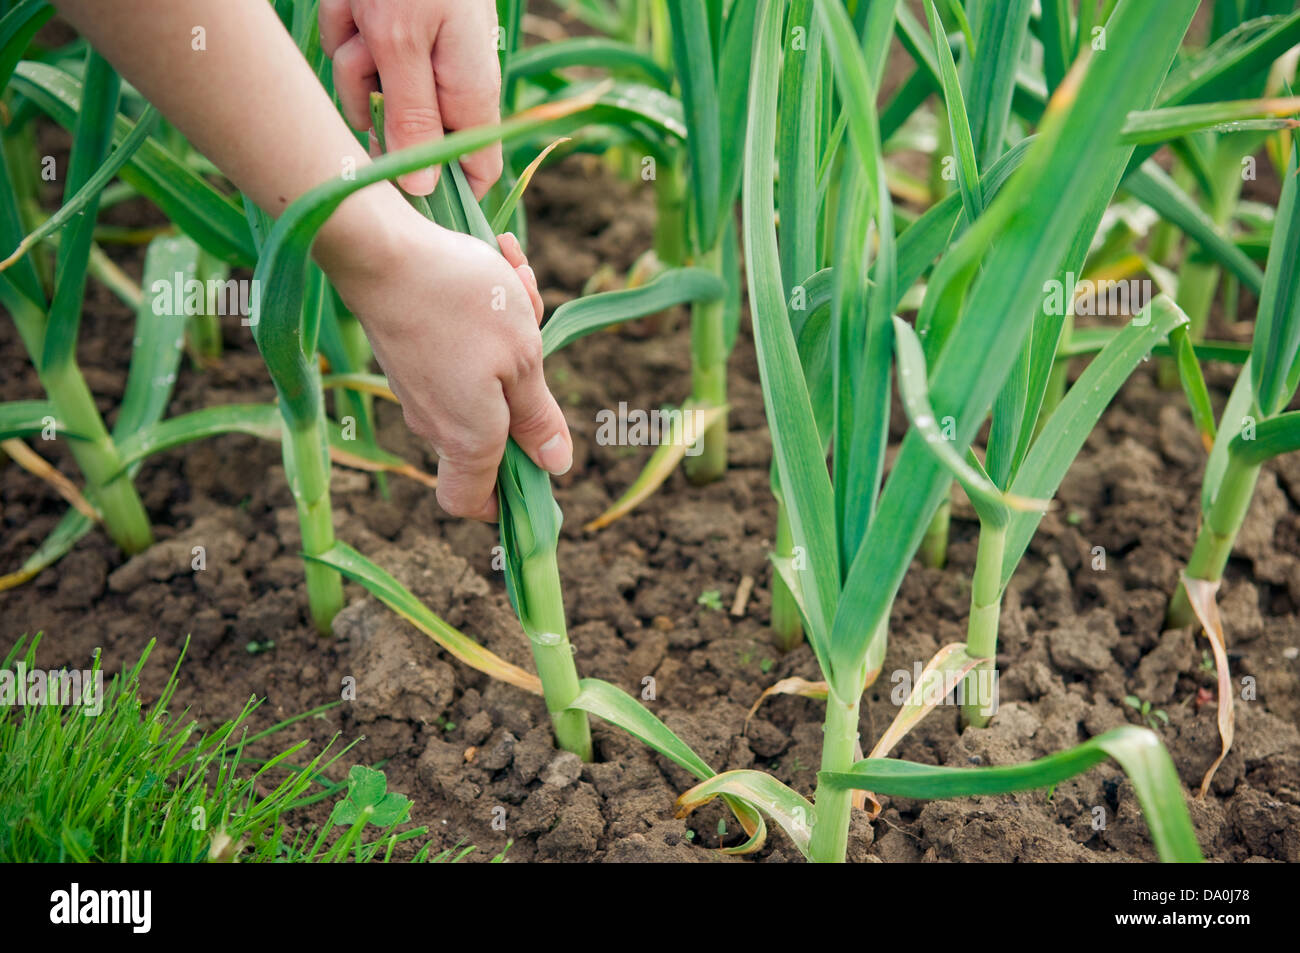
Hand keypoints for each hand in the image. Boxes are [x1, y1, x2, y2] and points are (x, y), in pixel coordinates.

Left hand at [320, 0, 503, 197]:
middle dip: (373, 104)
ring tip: (362, 13)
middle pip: (406, 133)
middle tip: (367, 57)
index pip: (478, 170)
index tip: (400, 198)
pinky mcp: (396, 33)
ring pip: (370, 90)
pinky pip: (357, 52)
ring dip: (352, 57)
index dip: (446, 193)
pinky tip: (355, 2)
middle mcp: (451, 82)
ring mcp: (423, 58)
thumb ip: (411, 117)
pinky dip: (346, 24)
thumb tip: (423, 189)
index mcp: (470, 93)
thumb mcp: (402, 42)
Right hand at [320, 202, 567, 521]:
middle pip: (490, 431)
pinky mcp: (407, 352)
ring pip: (482, 376)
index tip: (536, 472)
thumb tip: (554, 465)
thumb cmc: (461, 305)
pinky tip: (496, 263)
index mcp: (467, 439)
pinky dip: (483, 312)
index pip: (471, 503)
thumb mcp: (523, 359)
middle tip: (538, 332)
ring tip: (516, 282)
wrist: (382, 249)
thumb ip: (538, 418)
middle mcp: (434, 422)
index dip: (504, 501)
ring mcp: (416, 386)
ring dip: (512, 333)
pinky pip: (460, 346)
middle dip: (527, 385)